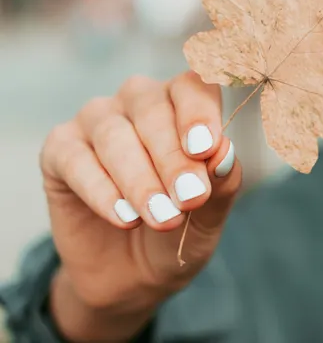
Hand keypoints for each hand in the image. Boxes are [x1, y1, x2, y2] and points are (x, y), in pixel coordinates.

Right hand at [40, 71, 241, 337]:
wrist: (134, 273)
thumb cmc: (182, 226)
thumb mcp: (210, 213)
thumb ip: (222, 181)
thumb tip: (224, 151)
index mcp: (183, 102)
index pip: (192, 86)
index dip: (199, 112)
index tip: (205, 149)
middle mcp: (139, 100)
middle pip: (153, 110)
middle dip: (173, 158)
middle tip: (190, 198)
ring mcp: (97, 120)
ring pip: (114, 134)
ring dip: (140, 179)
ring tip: (162, 217)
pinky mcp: (59, 149)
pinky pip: (76, 160)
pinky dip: (102, 191)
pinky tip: (124, 218)